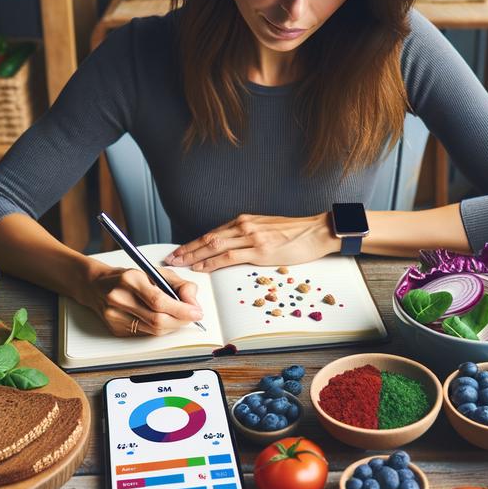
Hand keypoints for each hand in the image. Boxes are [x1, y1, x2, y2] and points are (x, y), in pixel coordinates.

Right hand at [79, 262, 202, 336]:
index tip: (196, 311)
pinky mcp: (115, 329)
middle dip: (181, 320)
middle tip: (192, 316)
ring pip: (153, 330)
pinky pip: (145, 334)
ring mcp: (115, 316)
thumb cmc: (127, 277)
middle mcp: (120, 298)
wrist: (95, 285)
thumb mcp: (155, 272)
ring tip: (180, 317)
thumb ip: (179, 285)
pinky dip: (159, 329)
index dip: (182, 309)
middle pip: (157, 320)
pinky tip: (162, 320)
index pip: (160, 301)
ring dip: (172, 326)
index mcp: (130, 279)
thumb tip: (193, 302)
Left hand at [165, 213, 338, 271]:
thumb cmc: (295, 233)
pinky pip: (229, 256)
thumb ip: (248, 236)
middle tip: (170, 259)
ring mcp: (251, 237)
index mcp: (244, 221)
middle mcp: (244, 226)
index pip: (212, 232)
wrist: (317, 231)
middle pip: (207, 238)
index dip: (193, 243)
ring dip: (193, 256)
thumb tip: (232, 248)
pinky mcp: (260, 250)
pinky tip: (201, 268)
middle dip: (186, 250)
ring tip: (179, 264)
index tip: (179, 251)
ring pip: (214, 246)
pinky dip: (212, 262)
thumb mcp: (266, 230)